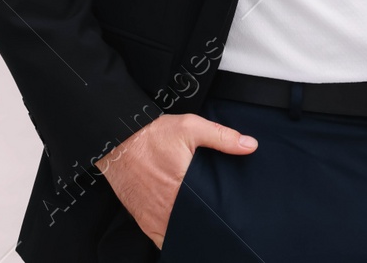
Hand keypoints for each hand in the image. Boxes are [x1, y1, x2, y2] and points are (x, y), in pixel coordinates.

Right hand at [93, 113, 257, 247]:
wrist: (116, 140)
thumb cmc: (152, 135)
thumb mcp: (190, 127)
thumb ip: (222, 137)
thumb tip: (250, 145)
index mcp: (183, 186)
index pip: (209, 212)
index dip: (222, 216)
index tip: (231, 214)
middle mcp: (168, 207)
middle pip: (195, 225)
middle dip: (208, 223)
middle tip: (219, 217)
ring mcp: (154, 217)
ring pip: (179, 235)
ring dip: (191, 231)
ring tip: (204, 222)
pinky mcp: (144, 220)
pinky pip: (162, 239)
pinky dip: (173, 236)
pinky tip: (184, 228)